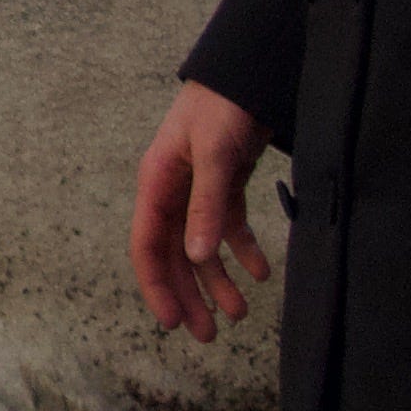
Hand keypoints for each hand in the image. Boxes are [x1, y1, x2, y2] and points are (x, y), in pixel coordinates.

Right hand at [131, 81, 272, 341]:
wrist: (247, 74)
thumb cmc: (221, 108)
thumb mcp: (214, 156)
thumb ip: (206, 206)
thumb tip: (196, 257)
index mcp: (157, 183)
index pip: (148, 245)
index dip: (156, 285)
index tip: (172, 322)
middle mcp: (173, 191)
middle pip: (174, 254)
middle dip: (190, 295)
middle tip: (209, 335)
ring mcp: (198, 189)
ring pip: (202, 247)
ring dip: (218, 280)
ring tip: (241, 314)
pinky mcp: (223, 184)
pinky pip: (228, 227)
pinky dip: (243, 251)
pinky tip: (262, 273)